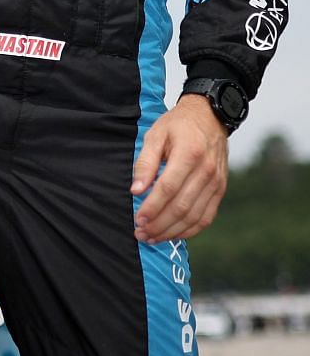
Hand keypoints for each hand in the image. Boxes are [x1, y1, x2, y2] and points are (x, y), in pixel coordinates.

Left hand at [130, 96, 229, 242]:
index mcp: (189, 155)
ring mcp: (216, 183)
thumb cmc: (178, 126)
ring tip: (151, 238)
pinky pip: (207, 217)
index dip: (152, 207)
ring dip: (172, 231)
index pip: (168, 188)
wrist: (210, 118)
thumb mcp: (155, 135)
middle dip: (159, 224)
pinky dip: (189, 230)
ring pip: (195, 216)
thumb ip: (145, 163)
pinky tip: (173, 234)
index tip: (137, 219)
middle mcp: (206, 171)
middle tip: (140, 234)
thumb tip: (136, 191)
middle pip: (182, 207)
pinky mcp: (220, 190)